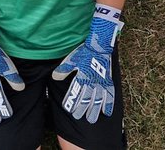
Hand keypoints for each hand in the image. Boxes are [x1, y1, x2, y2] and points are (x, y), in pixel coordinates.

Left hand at [52, 5, 121, 123]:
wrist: (99, 45)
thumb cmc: (84, 52)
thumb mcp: (71, 59)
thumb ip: (63, 70)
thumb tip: (55, 77)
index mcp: (82, 77)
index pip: (76, 93)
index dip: (73, 102)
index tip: (69, 110)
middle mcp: (92, 82)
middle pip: (87, 99)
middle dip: (82, 109)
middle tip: (78, 117)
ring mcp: (101, 83)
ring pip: (98, 100)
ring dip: (94, 110)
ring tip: (91, 119)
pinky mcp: (108, 81)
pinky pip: (110, 95)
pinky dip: (109, 104)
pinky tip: (107, 113)